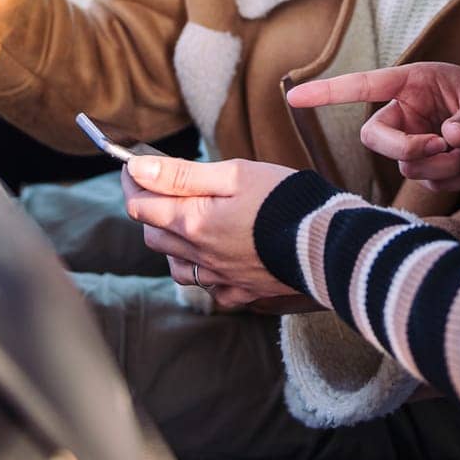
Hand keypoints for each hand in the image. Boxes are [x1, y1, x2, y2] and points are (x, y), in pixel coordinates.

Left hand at [120, 156, 297, 309]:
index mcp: (194, 222)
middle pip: (153, 234)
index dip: (131, 182)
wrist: (328, 244)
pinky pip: (207, 286)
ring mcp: (220, 278)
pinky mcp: (241, 293)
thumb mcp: (234, 174)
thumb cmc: (285, 200)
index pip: (140, 205)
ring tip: (188, 220)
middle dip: (150, 209)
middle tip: (163, 186)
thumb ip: (182, 174)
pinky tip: (217, 254)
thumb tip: (138, 168)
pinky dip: (202, 269)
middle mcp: (200, 256)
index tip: (133, 166)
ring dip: (171, 242)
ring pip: (176, 265)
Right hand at [287, 62, 459, 193]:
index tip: (293, 97)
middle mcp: (403, 113)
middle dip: (406, 146)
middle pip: (374, 137)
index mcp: (409, 83)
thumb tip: (451, 137)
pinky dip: (454, 174)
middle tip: (444, 143)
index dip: (327, 92)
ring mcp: (409, 141)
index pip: (361, 86)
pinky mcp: (422, 166)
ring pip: (407, 164)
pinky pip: (427, 180)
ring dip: (444, 162)